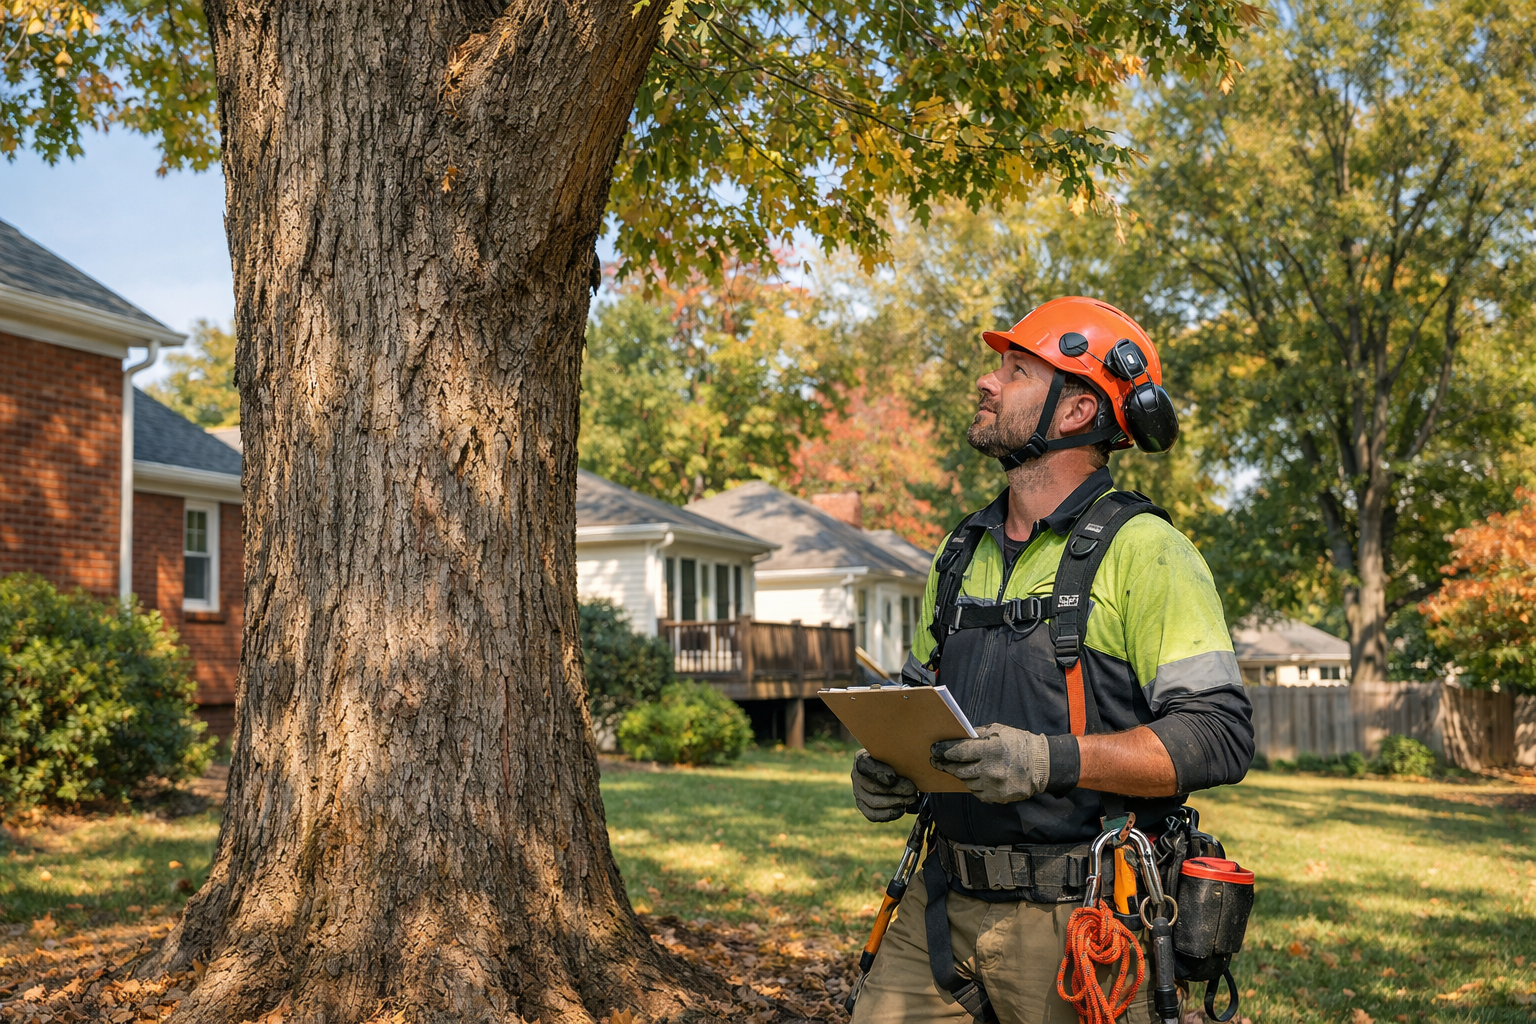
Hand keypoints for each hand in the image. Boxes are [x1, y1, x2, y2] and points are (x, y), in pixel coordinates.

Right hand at [851, 749, 918, 821]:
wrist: (892, 768)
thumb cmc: (896, 759)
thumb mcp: (895, 753)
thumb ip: (898, 757)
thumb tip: (911, 762)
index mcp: (862, 759)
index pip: (866, 766)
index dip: (879, 773)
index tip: (894, 777)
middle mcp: (856, 776)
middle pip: (873, 787)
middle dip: (896, 790)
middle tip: (912, 789)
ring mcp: (858, 793)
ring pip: (873, 802)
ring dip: (895, 802)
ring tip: (911, 799)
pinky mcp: (863, 806)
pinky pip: (873, 815)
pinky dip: (889, 813)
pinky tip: (901, 809)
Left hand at [930, 724, 1049, 803]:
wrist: (1041, 765)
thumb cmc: (1018, 743)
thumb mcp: (998, 730)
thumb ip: (977, 735)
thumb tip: (957, 737)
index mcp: (990, 749)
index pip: (958, 751)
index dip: (943, 751)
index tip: (934, 751)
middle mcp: (990, 769)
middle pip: (958, 769)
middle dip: (945, 765)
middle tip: (936, 761)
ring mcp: (994, 785)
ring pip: (966, 782)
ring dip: (960, 775)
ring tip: (957, 769)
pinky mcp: (998, 797)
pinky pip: (977, 792)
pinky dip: (973, 785)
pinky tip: (974, 778)